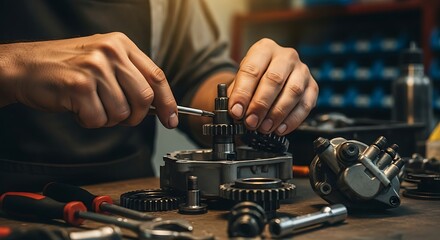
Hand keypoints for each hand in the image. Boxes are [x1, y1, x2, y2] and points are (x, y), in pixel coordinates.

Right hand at [0, 32, 176, 127]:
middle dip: (135, 116)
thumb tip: (158, 106)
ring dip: (108, 118)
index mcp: (121, 44)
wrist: (25, 66)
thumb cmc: (66, 67)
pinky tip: (78, 108)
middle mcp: (110, 52)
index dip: (168, 102)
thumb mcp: (103, 61)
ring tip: (91, 105)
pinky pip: (99, 119)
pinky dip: (90, 121)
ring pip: (121, 112)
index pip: (156, 76)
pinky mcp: (79, 85)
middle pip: (144, 97)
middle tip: (120, 116)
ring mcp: (94, 67)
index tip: (172, 119)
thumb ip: (130, 77)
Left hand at [228, 38, 317, 134]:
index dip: (242, 93)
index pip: (252, 70)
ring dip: (277, 114)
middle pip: (274, 79)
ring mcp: (302, 70)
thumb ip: (237, 95)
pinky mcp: (312, 86)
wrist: (272, 74)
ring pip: (292, 91)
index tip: (236, 111)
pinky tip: (279, 128)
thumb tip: (235, 112)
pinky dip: (292, 120)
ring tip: (264, 127)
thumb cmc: (256, 77)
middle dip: (260, 105)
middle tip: (251, 122)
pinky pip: (305, 105)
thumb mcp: (241, 80)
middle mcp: (285, 56)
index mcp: (264, 49)